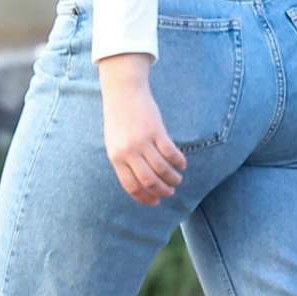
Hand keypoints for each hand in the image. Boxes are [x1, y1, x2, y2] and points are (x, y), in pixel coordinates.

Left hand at [99, 54, 186, 204]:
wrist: (123, 93)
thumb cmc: (119, 120)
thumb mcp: (114, 143)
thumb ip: (124, 162)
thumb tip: (140, 184)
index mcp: (116, 157)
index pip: (131, 186)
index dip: (145, 197)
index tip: (156, 202)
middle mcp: (128, 152)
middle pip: (148, 181)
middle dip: (162, 191)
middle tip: (170, 192)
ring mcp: (142, 141)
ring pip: (162, 169)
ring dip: (173, 178)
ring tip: (177, 179)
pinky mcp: (156, 131)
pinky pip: (171, 153)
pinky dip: (178, 162)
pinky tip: (182, 164)